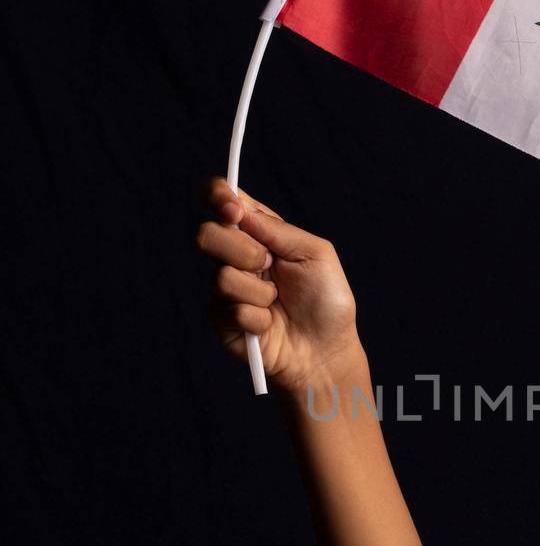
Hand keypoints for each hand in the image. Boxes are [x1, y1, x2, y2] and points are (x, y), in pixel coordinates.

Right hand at [195, 176, 362, 391]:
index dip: (218, 196)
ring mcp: (225, 289)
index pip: (222, 202)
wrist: (326, 349)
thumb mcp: (315, 254)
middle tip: (269, 265)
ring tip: (276, 302)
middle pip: (207, 235)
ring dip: (259, 291)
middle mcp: (235, 257)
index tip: (231, 207)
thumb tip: (240, 209)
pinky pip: (230, 309)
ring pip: (222, 276)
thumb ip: (278, 229)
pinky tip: (269, 324)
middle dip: (242, 250)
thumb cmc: (326, 300)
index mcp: (257, 233)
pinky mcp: (221, 320)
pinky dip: (258, 317)